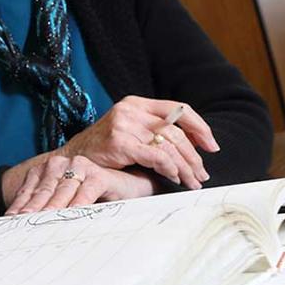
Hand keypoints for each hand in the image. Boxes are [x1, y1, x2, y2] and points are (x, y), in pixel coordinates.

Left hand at [4, 153, 154, 213]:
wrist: (127, 188)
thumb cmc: (92, 198)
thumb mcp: (64, 203)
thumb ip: (46, 208)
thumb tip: (22, 226)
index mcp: (47, 170)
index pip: (29, 192)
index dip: (18, 208)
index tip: (7, 222)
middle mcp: (61, 165)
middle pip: (42, 193)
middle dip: (31, 211)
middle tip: (20, 225)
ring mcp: (80, 168)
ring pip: (61, 193)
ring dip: (50, 210)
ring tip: (40, 223)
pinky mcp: (98, 176)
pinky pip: (85, 193)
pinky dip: (77, 205)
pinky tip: (70, 216)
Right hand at [59, 96, 217, 189]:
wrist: (72, 159)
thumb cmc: (103, 149)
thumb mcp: (129, 131)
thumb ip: (154, 131)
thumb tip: (191, 145)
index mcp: (137, 103)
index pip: (179, 109)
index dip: (200, 128)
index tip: (212, 146)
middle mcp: (132, 109)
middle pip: (177, 130)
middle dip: (194, 155)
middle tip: (202, 174)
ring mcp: (125, 124)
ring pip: (169, 144)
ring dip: (185, 166)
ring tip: (192, 181)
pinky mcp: (119, 142)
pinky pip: (155, 155)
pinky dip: (169, 168)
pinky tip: (174, 178)